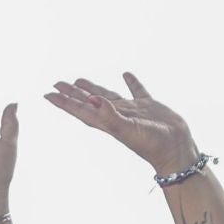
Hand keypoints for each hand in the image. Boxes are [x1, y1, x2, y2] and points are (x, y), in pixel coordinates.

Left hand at [45, 73, 197, 175]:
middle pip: (89, 102)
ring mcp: (132, 111)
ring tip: (79, 80)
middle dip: (72, 94)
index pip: (81, 110)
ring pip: (108, 96)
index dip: (64, 103)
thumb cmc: (152, 144)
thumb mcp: (128, 130)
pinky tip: (126, 74)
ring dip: (93, 89)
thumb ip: (110, 115)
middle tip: (57, 84)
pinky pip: (137, 91)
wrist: (176, 149)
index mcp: (108, 122)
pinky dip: (131, 82)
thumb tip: (92, 100)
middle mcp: (116, 116)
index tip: (48, 94)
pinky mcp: (149, 106)